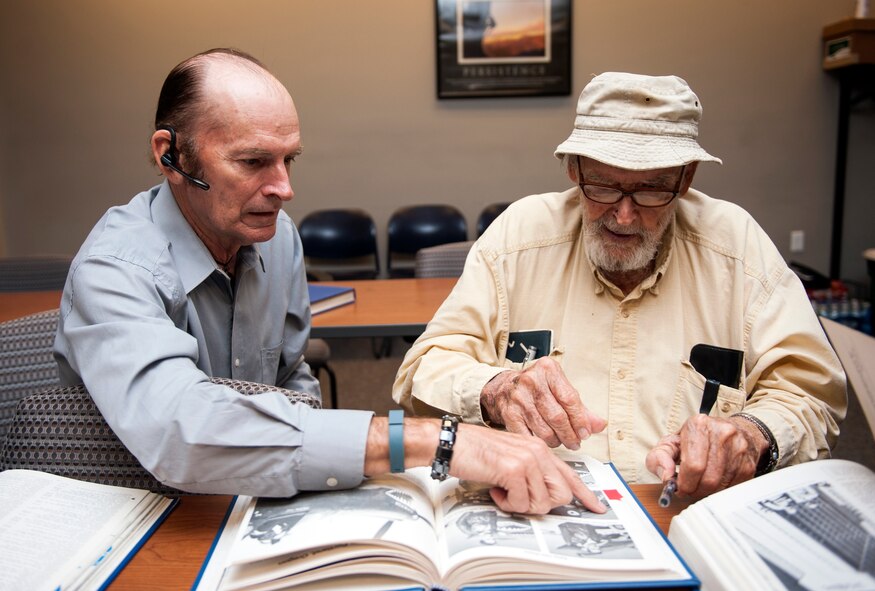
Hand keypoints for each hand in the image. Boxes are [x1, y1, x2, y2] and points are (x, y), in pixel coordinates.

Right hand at [451, 423, 606, 514]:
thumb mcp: (511, 458)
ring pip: (542, 503)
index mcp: (540, 448)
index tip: (597, 507)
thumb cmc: (477, 452)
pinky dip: (506, 504)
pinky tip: (495, 489)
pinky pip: (521, 503)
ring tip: (503, 491)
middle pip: (562, 495)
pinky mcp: (514, 469)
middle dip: (542, 505)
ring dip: (520, 505)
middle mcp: (538, 451)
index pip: (571, 475)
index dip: (586, 495)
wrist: (452, 443)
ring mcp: (528, 459)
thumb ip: (532, 473)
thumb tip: (546, 497)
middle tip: (520, 499)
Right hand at [480, 357, 605, 449]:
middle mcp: (531, 381)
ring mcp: (518, 398)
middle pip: (557, 416)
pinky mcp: (508, 414)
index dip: (580, 420)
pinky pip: (529, 436)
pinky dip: (540, 443)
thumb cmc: (534, 387)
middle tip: (575, 442)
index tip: (586, 432)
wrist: (501, 388)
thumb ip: (579, 407)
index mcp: (548, 370)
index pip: (570, 398)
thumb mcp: (557, 388)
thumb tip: (599, 424)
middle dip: (570, 435)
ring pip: (544, 430)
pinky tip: (544, 442)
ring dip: (556, 441)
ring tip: (560, 441)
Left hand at [645, 414, 766, 498]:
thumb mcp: (672, 442)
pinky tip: (714, 482)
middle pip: (707, 478)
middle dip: (694, 490)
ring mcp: (738, 448)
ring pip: (720, 485)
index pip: (692, 465)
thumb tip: (666, 477)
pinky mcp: (749, 464)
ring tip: (699, 485)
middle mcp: (721, 433)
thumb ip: (659, 457)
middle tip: (688, 490)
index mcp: (698, 425)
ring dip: (706, 492)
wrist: (732, 431)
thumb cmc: (698, 439)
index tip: (678, 487)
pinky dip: (720, 491)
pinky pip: (732, 488)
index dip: (684, 483)